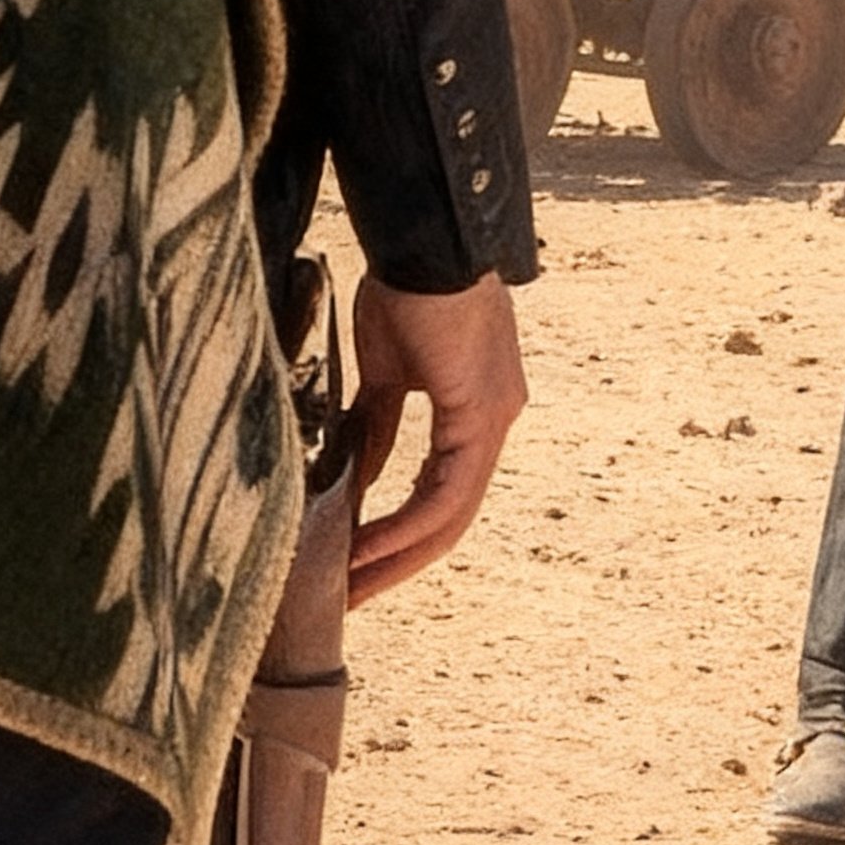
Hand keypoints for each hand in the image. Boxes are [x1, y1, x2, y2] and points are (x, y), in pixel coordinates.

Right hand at [343, 274, 528, 605]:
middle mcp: (496, 420)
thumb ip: (378, 426)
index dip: (399, 535)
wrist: (422, 244)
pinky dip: (403, 527)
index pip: (441, 493)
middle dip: (397, 563)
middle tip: (349, 600)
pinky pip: (445, 492)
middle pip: (450, 518)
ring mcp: (494, 418)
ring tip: (348, 588)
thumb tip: (359, 478)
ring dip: (395, 557)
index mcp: (476, 411)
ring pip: (450, 515)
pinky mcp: (479, 413)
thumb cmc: (405, 290)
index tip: (353, 565)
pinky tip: (364, 550)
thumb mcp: (387, 373)